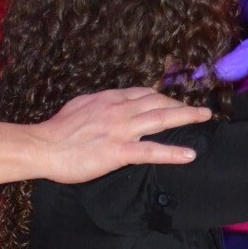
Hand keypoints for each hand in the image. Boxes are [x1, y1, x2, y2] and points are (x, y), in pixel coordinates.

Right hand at [34, 88, 208, 183]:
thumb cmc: (57, 131)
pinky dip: (173, 152)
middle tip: (198, 110)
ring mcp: (121, 130)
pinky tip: (189, 155)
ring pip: (161, 119)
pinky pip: (152, 151)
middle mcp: (119, 109)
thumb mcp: (80, 106)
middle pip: (158, 102)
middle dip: (181, 104)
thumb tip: (108, 106)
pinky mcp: (119, 151)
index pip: (143, 93)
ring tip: (204, 118)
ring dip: (187, 117)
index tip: (173, 101)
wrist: (43, 146)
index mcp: (110, 98)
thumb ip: (99, 105)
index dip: (162, 96)